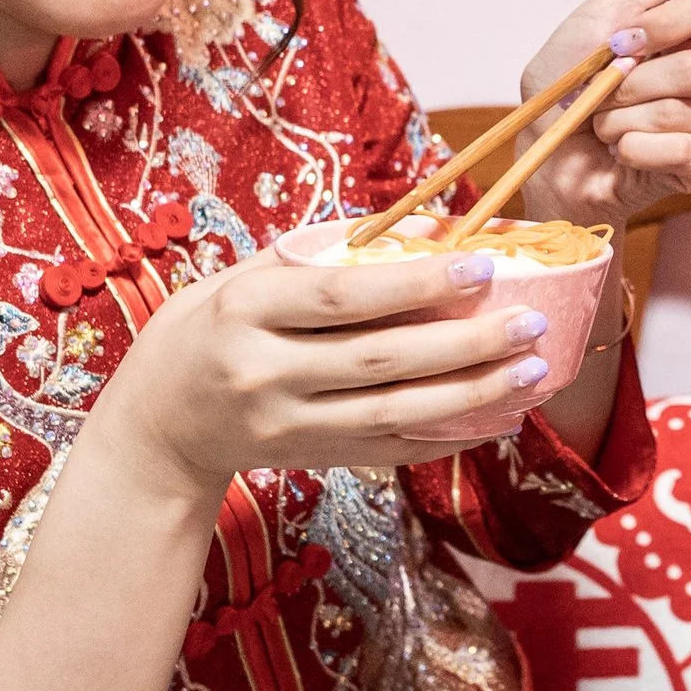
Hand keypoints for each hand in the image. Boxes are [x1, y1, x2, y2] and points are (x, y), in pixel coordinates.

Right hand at [86, 242, 552, 502]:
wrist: (156, 426)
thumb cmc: (207, 330)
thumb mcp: (240, 278)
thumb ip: (321, 254)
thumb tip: (423, 230)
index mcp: (246, 311)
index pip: (343, 297)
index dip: (416, 285)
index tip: (482, 267)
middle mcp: (264, 373)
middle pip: (382, 360)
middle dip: (465, 344)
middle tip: (529, 324)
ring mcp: (287, 426)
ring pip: (396, 411)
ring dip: (473, 395)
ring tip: (533, 372)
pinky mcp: (310, 460)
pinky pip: (392, 449)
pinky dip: (449, 435)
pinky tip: (498, 417)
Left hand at [517, 0, 690, 228]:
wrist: (544, 153)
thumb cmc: (569, 86)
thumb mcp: (606, 16)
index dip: (666, 21)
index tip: (623, 37)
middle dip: (633, 81)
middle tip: (604, 91)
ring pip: (686, 107)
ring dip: (624, 118)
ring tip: (605, 126)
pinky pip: (690, 150)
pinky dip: (639, 149)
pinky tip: (620, 150)